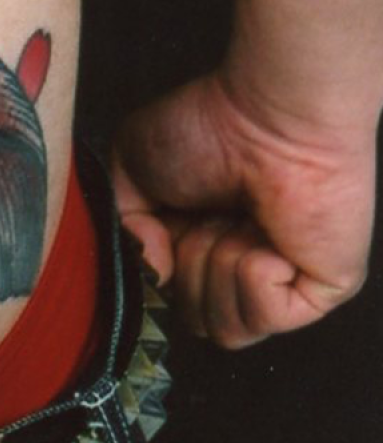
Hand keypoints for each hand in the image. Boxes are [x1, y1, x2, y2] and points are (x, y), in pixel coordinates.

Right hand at [112, 70, 374, 348]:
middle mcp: (242, 267)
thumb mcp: (131, 168)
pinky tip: (267, 235)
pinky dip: (254, 274)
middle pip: (193, 319)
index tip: (162, 230)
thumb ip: (122, 232)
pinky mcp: (320, 292)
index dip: (159, 274)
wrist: (269, 115)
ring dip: (218, 266)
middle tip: (206, 215)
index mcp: (202, 242)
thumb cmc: (210, 126)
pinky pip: (265, 317)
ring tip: (239, 220)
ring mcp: (283, 283)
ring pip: (226, 328)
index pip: (171, 301)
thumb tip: (150, 279)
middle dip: (187, 266)